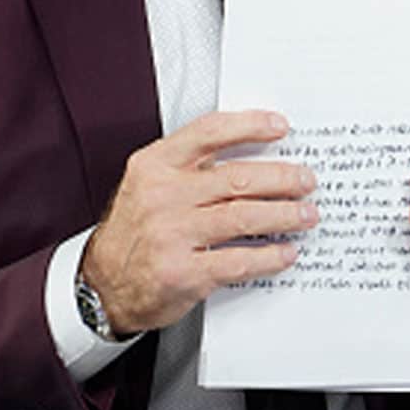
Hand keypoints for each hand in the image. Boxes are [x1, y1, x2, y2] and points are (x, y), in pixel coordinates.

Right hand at [81, 110, 318, 335]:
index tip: (279, 126)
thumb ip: (190, 165)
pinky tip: (285, 252)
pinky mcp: (183, 272)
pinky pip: (237, 260)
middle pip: (236, 178)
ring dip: (283, 214)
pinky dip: (268, 256)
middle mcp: (163, 195)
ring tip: (306, 214)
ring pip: (242, 216)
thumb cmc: (135, 230)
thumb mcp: (149, 182)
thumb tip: (252, 152)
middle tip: (305, 180)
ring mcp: (172, 234)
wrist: (103, 284)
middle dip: (281, 177)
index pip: (209, 132)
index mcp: (156, 165)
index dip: (249, 126)